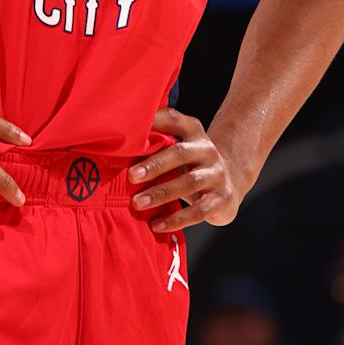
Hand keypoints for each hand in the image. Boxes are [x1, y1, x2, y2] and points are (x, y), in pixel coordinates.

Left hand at [129, 110, 245, 231]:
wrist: (230, 183)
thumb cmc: (191, 166)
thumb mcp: (178, 150)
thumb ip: (156, 146)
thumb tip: (113, 152)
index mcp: (193, 133)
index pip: (174, 119)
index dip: (155, 120)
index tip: (133, 127)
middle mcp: (207, 150)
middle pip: (180, 153)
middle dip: (155, 165)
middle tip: (132, 175)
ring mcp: (217, 174)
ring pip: (189, 182)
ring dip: (161, 193)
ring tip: (138, 203)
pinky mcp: (222, 199)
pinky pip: (198, 210)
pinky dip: (176, 219)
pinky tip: (157, 224)